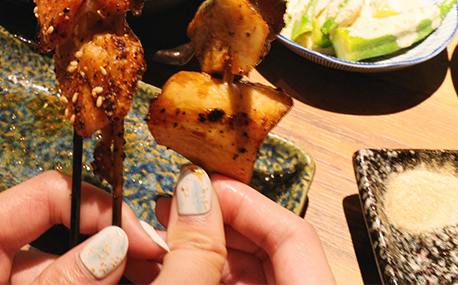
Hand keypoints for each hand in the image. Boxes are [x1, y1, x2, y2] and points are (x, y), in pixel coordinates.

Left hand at [0, 170, 166, 283]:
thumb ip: (55, 284)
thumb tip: (113, 247)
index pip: (47, 195)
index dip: (99, 208)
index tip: (141, 236)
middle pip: (60, 231)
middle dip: (109, 244)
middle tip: (153, 261)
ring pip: (61, 267)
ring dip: (101, 273)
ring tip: (142, 279)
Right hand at [151, 166, 335, 284]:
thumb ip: (200, 248)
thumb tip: (192, 193)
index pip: (293, 232)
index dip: (246, 201)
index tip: (204, 186)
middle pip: (267, 246)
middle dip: (215, 221)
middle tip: (178, 203)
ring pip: (244, 268)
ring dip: (201, 247)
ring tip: (164, 231)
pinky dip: (203, 272)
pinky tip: (168, 261)